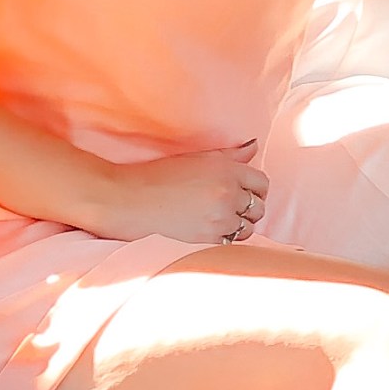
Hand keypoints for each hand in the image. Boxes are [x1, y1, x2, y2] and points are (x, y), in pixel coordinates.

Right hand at [83, 145, 269, 245]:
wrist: (125, 199)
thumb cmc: (158, 175)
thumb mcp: (196, 158)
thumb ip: (230, 154)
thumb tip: (253, 146)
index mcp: (228, 170)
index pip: (262, 183)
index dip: (255, 189)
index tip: (245, 193)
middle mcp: (228, 194)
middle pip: (259, 207)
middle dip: (249, 208)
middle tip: (230, 208)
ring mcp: (218, 218)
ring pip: (247, 228)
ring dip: (239, 226)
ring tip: (218, 221)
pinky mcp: (206, 239)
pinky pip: (231, 243)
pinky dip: (225, 239)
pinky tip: (210, 231)